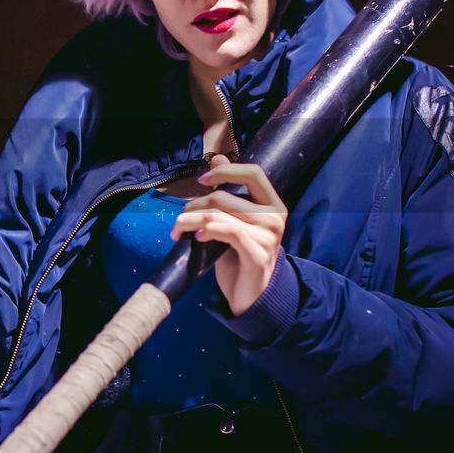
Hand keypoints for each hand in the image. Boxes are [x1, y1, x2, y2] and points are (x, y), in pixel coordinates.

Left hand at [169, 155, 287, 315]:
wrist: (251, 294)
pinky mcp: (258, 255)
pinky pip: (228, 232)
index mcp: (273, 203)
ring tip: (178, 229)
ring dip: (190, 219)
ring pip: (220, 215)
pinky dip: (207, 231)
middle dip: (195, 204)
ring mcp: (269, 237)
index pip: (253, 173)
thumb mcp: (234, 219)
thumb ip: (229, 191)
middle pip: (225, 197)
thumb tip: (216, 158)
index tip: (202, 180)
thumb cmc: (240, 254)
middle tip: (181, 216)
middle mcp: (276, 217)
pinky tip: (196, 236)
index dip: (226, 170)